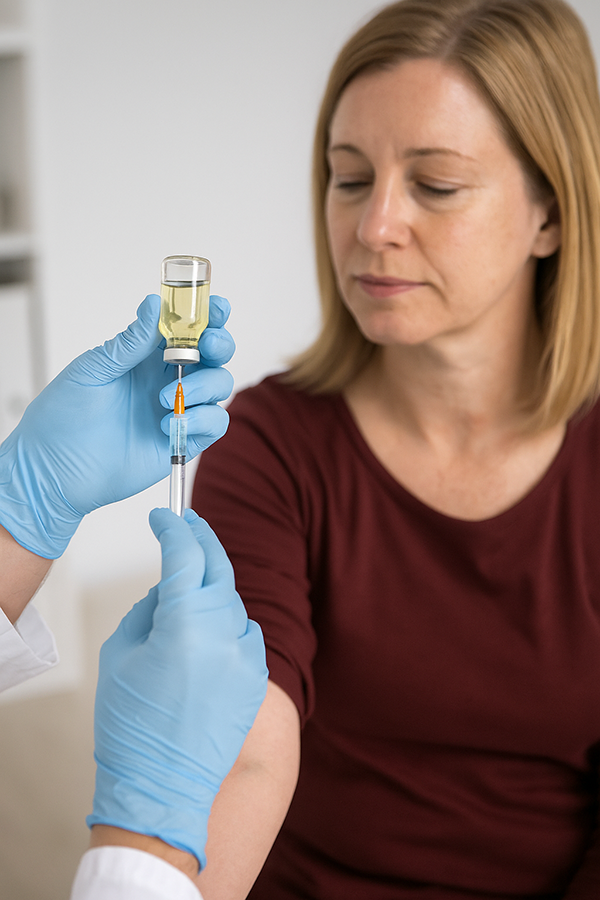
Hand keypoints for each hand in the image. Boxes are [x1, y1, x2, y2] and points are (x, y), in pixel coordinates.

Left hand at [0, 293, 233, 557]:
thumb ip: (130, 342)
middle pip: (215, 354)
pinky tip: (167, 426)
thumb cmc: (64, 415)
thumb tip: (155, 304)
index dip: (208, 314)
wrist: (55, 469)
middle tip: (207, 346)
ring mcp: (178, 410)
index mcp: (146, 355)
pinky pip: (215, 424)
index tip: (217, 307)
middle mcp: (167, 379)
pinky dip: (201, 420)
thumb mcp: (94, 369)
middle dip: (219, 344)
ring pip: (219, 386)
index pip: (187, 328)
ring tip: (164, 400)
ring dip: (203, 386)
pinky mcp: (184, 441)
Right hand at [87, 508, 267, 869]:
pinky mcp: (258, 678)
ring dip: (211, 590)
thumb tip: (168, 588)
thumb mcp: (120, 654)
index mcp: (185, 625)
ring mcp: (247, 657)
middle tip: (190, 523)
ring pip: (232, 602)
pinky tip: (207, 636)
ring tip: (184, 601)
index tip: (165, 517)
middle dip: (203, 540)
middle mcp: (225, 635)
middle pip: (218, 567)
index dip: (174, 528)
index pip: (186, 554)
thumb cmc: (131, 728)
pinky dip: (227, 624)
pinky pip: (244, 633)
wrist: (162, 789)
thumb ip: (148, 609)